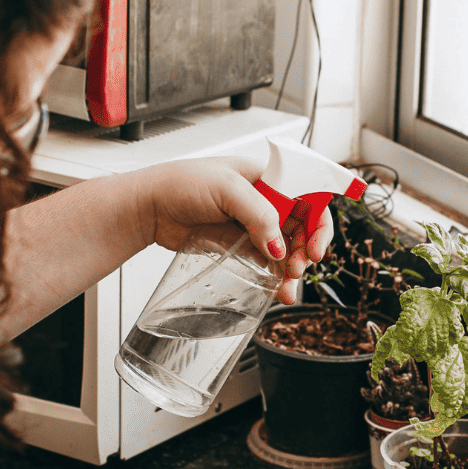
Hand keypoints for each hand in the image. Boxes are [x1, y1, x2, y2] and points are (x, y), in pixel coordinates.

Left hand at [134, 156, 336, 304]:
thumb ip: (258, 215)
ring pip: (284, 250)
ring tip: (287, 288)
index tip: (315, 247)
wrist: (149, 207)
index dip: (318, 223)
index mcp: (267, 178)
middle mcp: (263, 201)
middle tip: (297, 269)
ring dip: (291, 270)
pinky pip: (264, 263)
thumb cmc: (180, 183)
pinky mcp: (237, 246)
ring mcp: (250, 225)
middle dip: (305, 251)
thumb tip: (278, 247)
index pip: (308, 198)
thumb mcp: (227, 190)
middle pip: (300, 229)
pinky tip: (277, 290)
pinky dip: (274, 278)